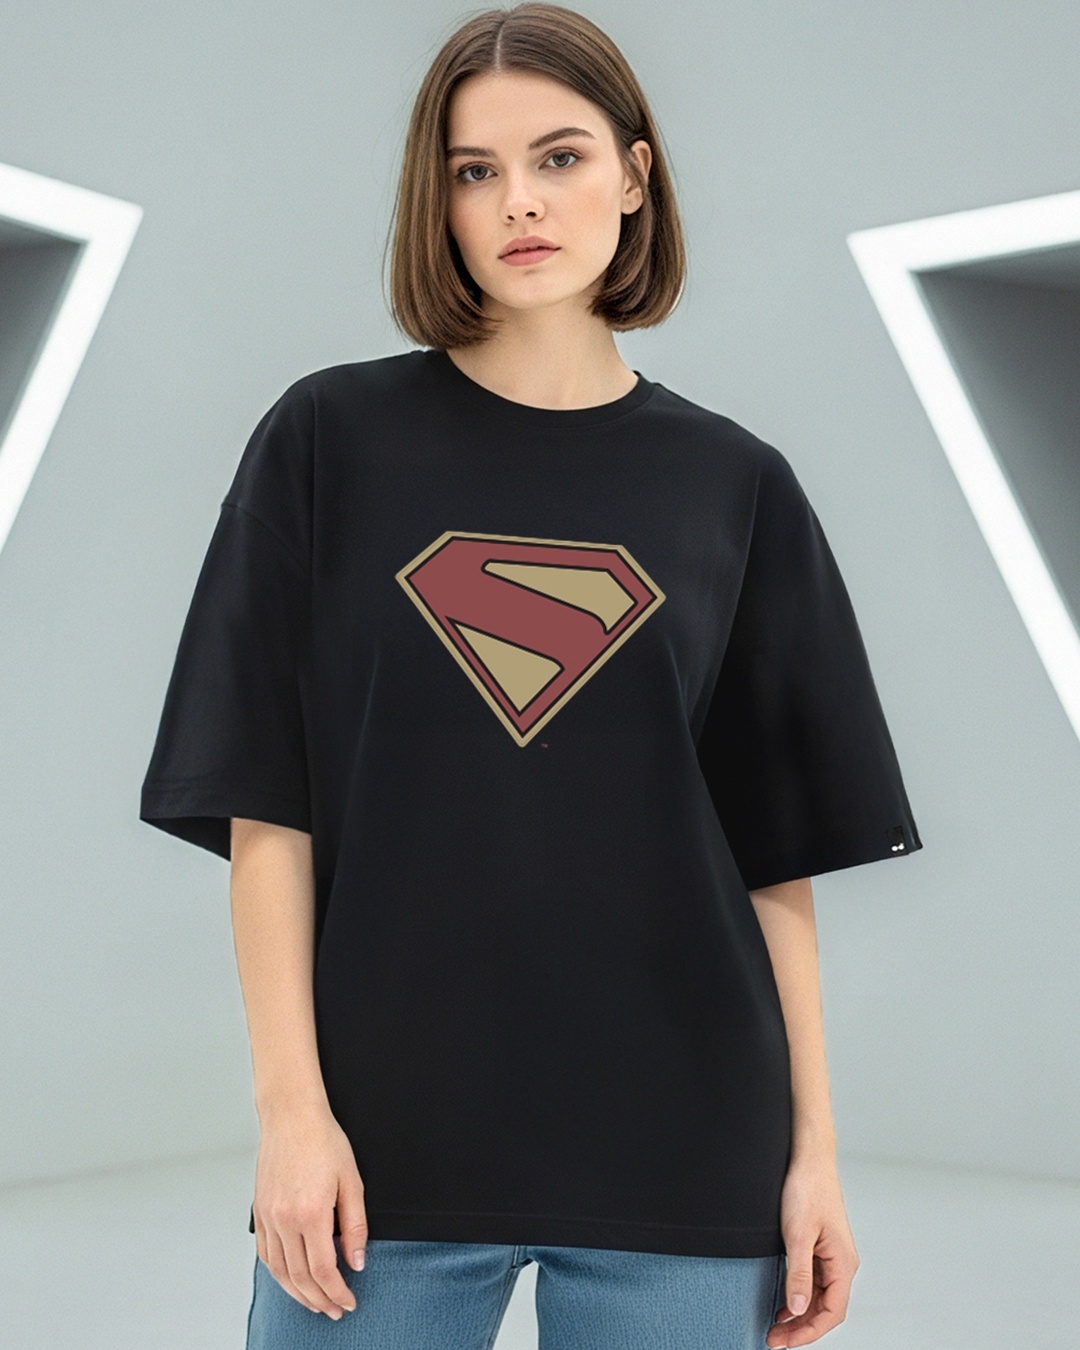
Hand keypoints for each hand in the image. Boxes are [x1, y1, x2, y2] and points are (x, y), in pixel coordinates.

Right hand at [251, 1104, 368, 1317]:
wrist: (291, 1116)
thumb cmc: (324, 1141)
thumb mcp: (352, 1181)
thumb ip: (355, 1225)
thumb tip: (356, 1262)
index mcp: (311, 1213)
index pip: (324, 1270)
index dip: (338, 1292)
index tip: (349, 1302)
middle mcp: (285, 1220)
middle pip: (300, 1278)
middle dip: (320, 1300)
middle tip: (335, 1310)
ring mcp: (268, 1216)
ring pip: (279, 1271)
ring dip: (297, 1294)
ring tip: (315, 1302)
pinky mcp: (259, 1211)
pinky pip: (265, 1254)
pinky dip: (278, 1273)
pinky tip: (290, 1279)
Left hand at [766, 1152, 858, 1346]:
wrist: (808, 1158)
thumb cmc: (808, 1188)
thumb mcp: (797, 1234)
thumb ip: (799, 1274)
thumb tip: (798, 1309)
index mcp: (843, 1263)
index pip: (831, 1313)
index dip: (808, 1332)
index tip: (785, 1341)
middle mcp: (841, 1263)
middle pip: (826, 1309)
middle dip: (801, 1328)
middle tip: (774, 1339)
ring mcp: (831, 1255)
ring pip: (820, 1297)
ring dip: (800, 1315)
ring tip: (776, 1327)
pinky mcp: (820, 1247)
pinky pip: (813, 1282)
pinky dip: (800, 1297)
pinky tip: (784, 1304)